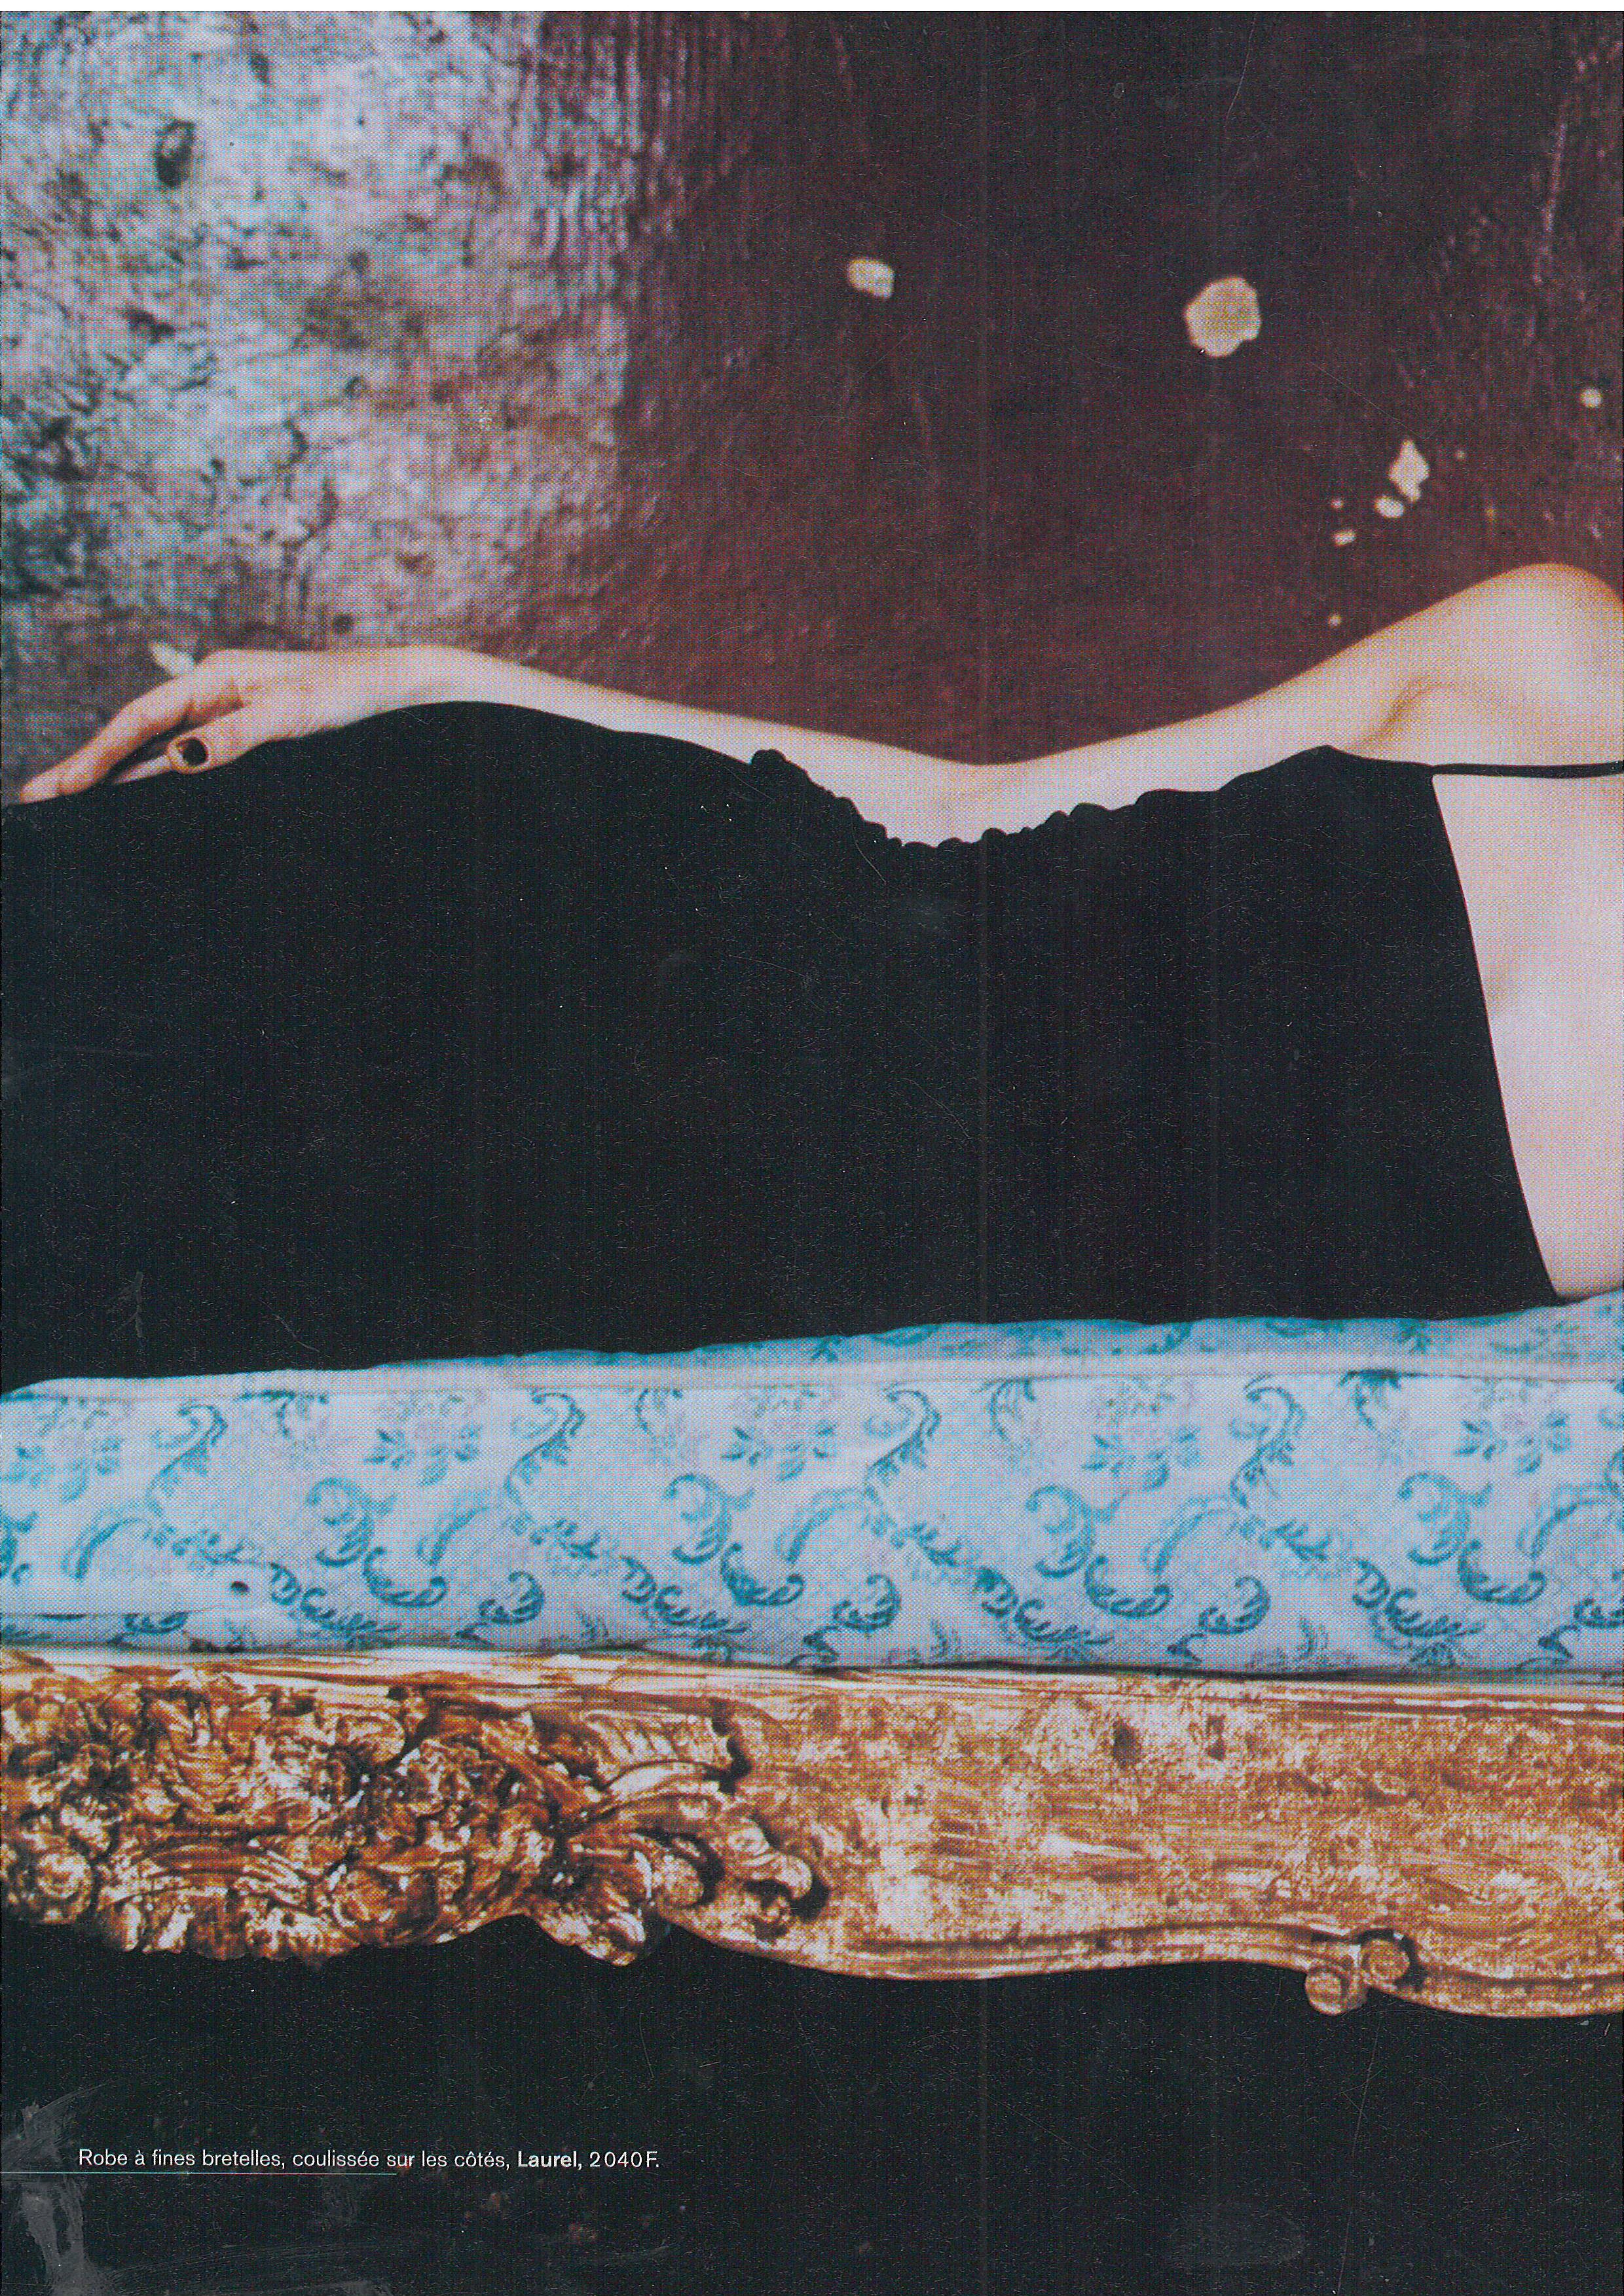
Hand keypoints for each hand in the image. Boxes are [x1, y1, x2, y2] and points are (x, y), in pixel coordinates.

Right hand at [17, 644, 454, 801]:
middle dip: (87, 766)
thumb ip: (233, 738)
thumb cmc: (348, 693)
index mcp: (213, 678)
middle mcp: (212, 692)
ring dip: (114, 774)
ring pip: (156, 747)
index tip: (59, 788)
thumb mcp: (291, 715)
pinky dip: (155, 776)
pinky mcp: (246, 732)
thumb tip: (176, 759)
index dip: (94, 756)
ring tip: (69, 800)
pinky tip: (135, 795)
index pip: (137, 721)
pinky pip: (187, 756)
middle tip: (38, 799)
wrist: (396, 688)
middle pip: (135, 734)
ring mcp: (226, 712)